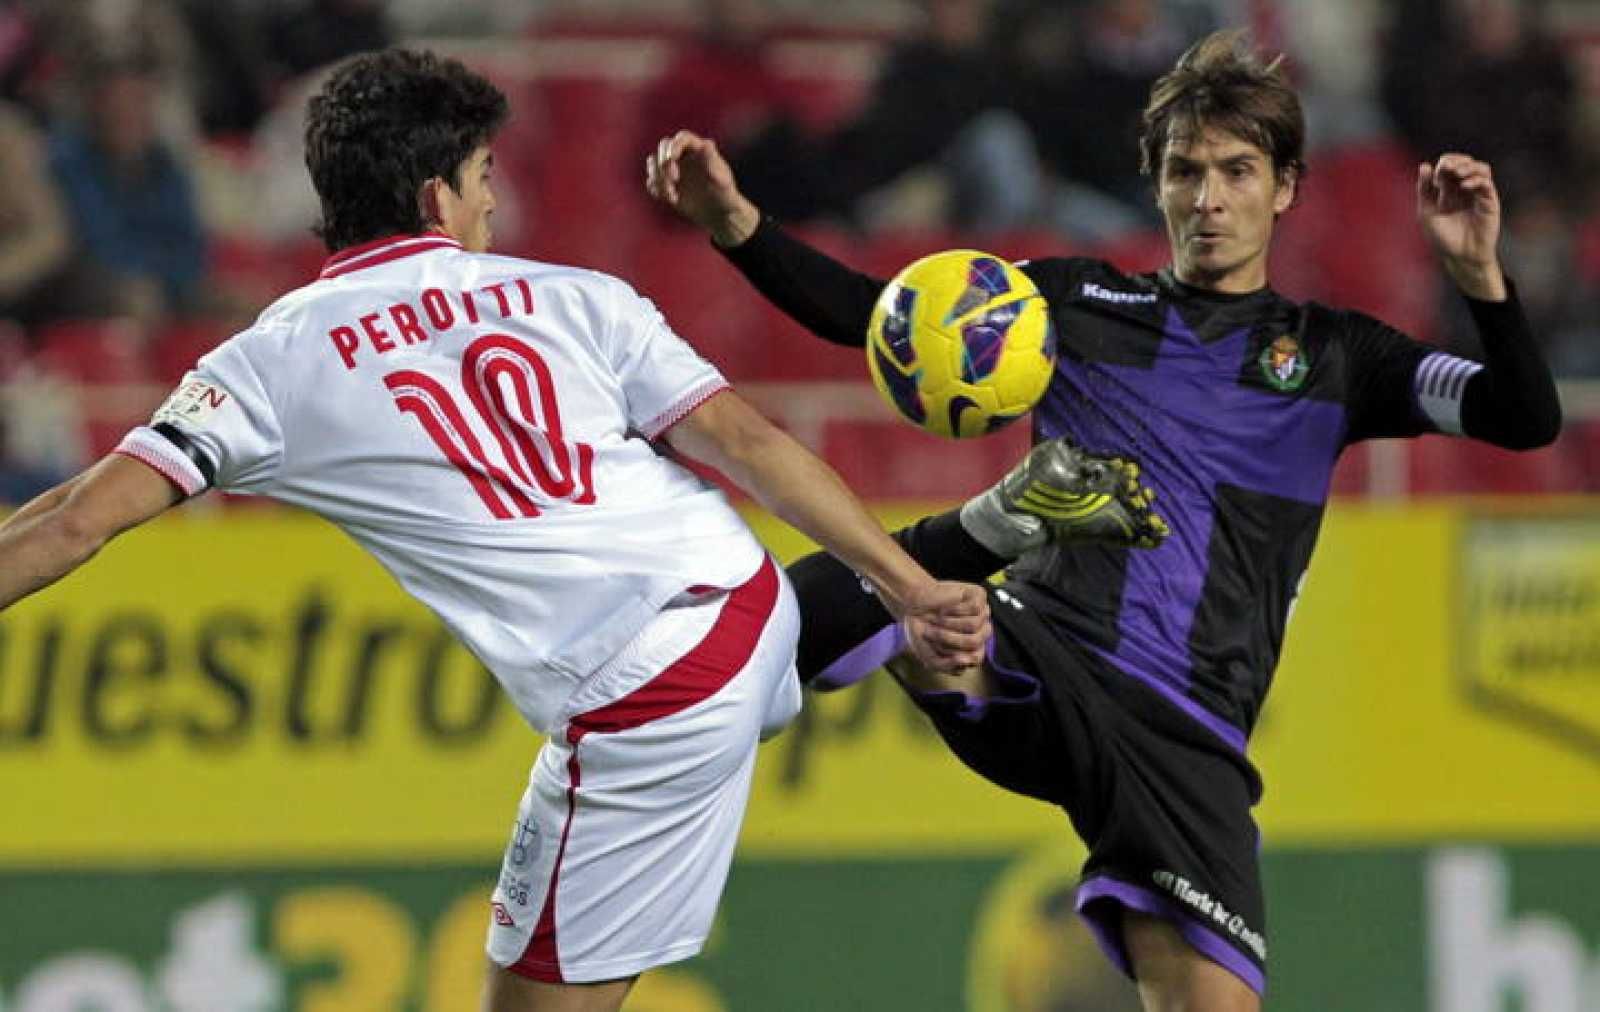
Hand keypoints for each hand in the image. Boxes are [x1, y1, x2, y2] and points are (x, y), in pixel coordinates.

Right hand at [644, 130, 760, 246]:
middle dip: (664, 162)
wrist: (717, 213)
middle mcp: (684, 155)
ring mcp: (673, 168)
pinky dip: (656, 189)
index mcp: (698, 149)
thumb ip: (713, 162)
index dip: (674, 145)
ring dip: (658, 178)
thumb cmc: (724, 195)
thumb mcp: (723, 180)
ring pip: (653, 162)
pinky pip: (652, 181)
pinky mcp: (666, 183)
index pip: (682, 138)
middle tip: (674, 180)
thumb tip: (707, 144)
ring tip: (673, 196)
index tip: (672, 159)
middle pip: (664, 146)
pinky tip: (672, 200)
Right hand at [899, 580, 991, 672]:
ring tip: (938, 618)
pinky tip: (946, 608)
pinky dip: (954, 609)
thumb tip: (967, 662)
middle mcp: (980, 632)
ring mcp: (981, 614)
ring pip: (974, 624)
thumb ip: (947, 666)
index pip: (976, 658)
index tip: (935, 647)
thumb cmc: (922, 629)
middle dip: (949, 638)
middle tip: (932, 632)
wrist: (912, 604)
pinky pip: (974, 607)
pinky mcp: (979, 596)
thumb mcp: (929, 657)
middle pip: (974, 642)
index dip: (954, 653)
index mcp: (973, 649)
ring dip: (950, 622)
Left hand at [1416, 153, 1505, 300]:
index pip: (1449, 165)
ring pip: (1481, 169)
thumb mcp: (1426, 212)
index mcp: (1447, 188)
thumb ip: (1424, 189)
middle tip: (1448, 167)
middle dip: (1457, 161)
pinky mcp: (1489, 202)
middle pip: (1466, 163)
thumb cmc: (1442, 237)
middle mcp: (1464, 188)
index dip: (1445, 163)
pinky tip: (1464, 186)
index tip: (1437, 171)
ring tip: (1458, 173)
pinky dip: (1476, 181)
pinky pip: (1487, 184)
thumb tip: (1424, 165)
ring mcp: (1478, 194)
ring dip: (1469, 167)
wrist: (1459, 256)